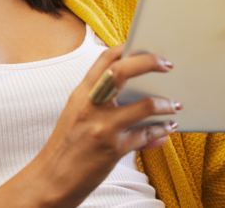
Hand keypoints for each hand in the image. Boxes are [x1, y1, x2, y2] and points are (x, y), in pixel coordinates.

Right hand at [27, 45, 180, 207]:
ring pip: (143, 106)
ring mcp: (102, 127)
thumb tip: (132, 88)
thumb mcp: (76, 113)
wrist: (49, 179)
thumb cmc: (66, 145)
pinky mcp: (112, 149)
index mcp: (81, 93)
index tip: (143, 45)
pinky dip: (160, 130)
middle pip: (121, 71)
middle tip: (167, 64)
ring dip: (165, 104)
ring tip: (175, 104)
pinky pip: (145, 135)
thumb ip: (100, 99)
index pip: (105, 59)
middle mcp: (91, 105)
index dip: (126, 47)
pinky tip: (167, 127)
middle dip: (148, 62)